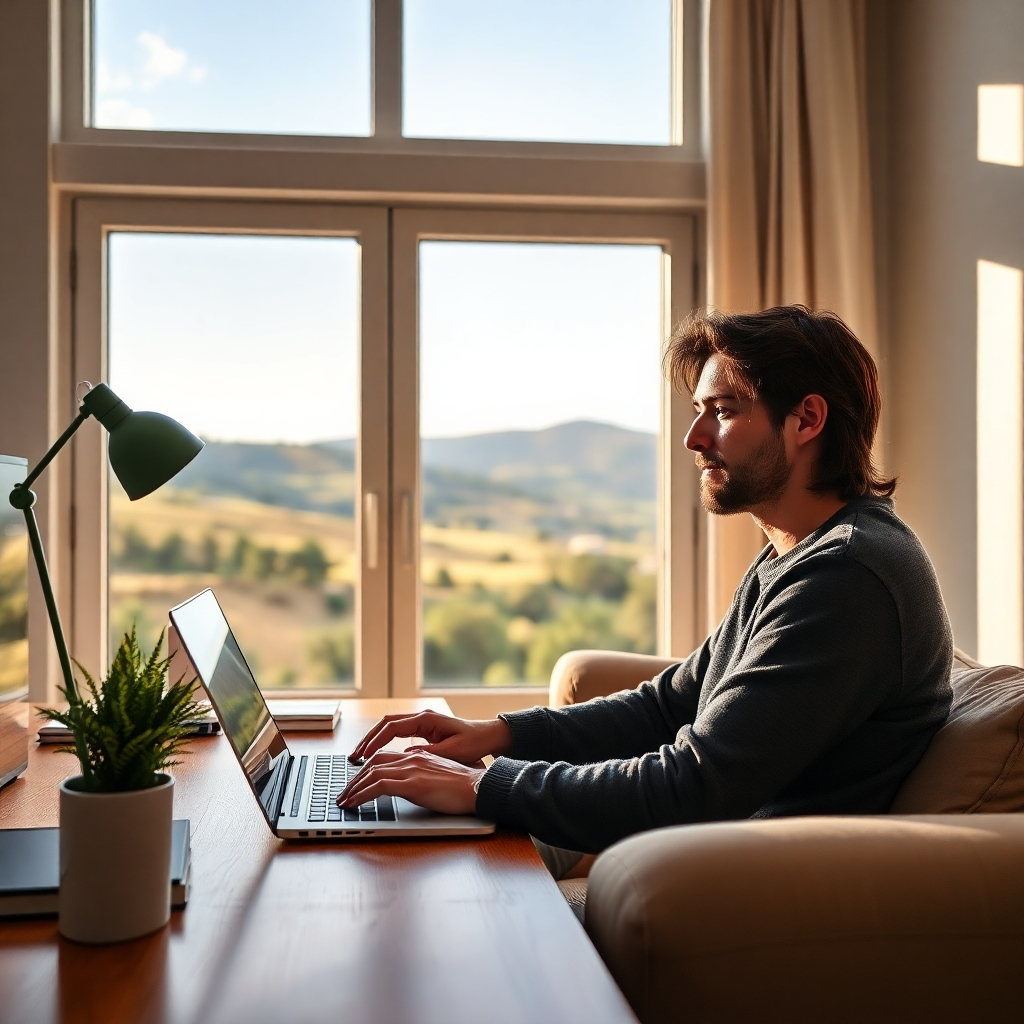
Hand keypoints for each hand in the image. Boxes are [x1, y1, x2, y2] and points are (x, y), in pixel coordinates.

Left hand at [337, 749, 483, 815]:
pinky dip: (361, 794)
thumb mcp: (439, 776)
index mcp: (418, 755)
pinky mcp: (413, 784)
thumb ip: (422, 775)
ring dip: (353, 788)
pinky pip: (378, 786)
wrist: (479, 788)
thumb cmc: (464, 787)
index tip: (356, 781)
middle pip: (373, 763)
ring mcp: (412, 769)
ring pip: (371, 773)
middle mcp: (412, 758)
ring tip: (343, 801)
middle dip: (354, 779)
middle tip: (344, 793)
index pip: (383, 757)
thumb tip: (411, 784)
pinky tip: (354, 804)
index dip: (366, 768)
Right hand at [349, 710, 512, 764]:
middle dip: (368, 740)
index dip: (375, 741)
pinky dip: (385, 742)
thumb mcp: (451, 751)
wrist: (489, 736)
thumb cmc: (474, 743)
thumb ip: (427, 753)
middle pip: (385, 724)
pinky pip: (398, 733)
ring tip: (360, 756)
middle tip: (354, 756)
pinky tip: (377, 755)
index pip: (391, 727)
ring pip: (389, 728)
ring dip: (374, 740)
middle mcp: (421, 717)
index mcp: (426, 719)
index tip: (364, 755)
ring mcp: (422, 722)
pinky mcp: (424, 729)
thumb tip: (405, 757)